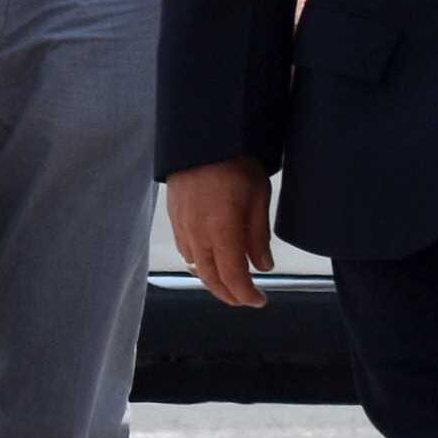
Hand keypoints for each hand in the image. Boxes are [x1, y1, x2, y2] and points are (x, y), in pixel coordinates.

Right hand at [164, 158, 277, 308]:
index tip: (259, 300)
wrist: (202, 137)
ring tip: (230, 284)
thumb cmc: (234, 161)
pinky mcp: (174, 218)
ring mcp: (183, 227)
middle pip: (212, 279)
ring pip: (196, 267)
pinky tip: (209, 261)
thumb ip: (258, 236)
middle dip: (229, 295)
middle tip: (245, 299)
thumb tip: (262, 265)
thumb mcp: (258, 197)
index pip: (233, 278)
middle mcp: (198, 234)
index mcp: (222, 231)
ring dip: (213, 281)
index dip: (246, 295)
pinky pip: (185, 251)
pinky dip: (199, 264)